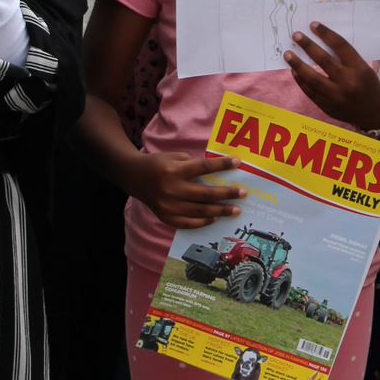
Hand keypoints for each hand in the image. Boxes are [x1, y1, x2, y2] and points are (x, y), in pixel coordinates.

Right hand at [127, 151, 245, 228]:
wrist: (136, 177)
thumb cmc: (160, 164)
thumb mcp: (176, 157)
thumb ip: (194, 164)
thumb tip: (219, 172)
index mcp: (175, 170)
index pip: (203, 167)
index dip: (222, 165)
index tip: (238, 163)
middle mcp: (172, 189)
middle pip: (205, 194)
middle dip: (227, 194)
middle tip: (243, 193)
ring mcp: (168, 206)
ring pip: (200, 211)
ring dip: (220, 211)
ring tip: (236, 210)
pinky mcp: (166, 217)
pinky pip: (188, 223)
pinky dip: (203, 221)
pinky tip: (215, 218)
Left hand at [284, 22, 379, 130]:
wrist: (374, 112)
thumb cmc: (368, 84)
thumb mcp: (364, 68)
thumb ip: (346, 58)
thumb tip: (320, 42)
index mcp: (360, 69)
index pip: (341, 46)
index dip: (326, 34)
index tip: (314, 25)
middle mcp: (348, 83)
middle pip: (324, 61)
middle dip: (308, 46)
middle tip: (296, 35)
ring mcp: (336, 97)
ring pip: (312, 78)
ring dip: (298, 64)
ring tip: (287, 54)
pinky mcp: (327, 107)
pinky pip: (310, 92)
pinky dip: (300, 80)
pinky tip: (293, 70)